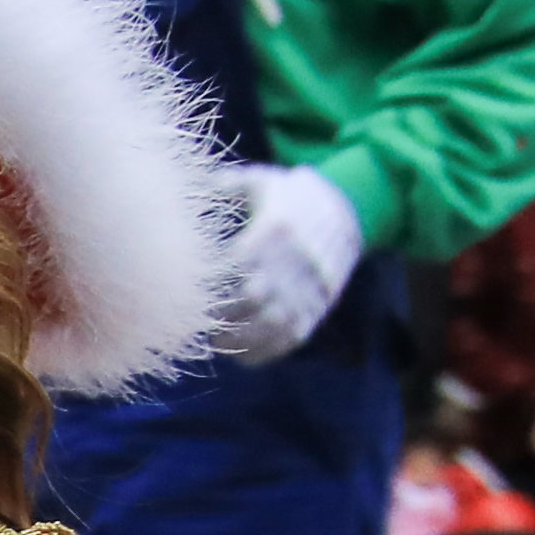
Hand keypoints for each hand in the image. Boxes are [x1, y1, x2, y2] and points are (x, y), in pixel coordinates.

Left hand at [203, 161, 365, 368]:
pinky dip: (265, 352)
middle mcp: (296, 261)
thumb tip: (185, 193)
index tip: (190, 295)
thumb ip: (222, 187)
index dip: (212, 284)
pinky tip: (242, 354)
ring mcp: (311, 287)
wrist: (350, 209)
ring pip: (272, 324)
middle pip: (253, 298)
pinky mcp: (320, 306)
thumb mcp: (260, 180)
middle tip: (198, 322)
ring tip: (217, 342)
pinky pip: (292, 338)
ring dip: (239, 341)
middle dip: (221, 315)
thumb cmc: (290, 196)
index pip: (238, 264)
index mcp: (276, 229)